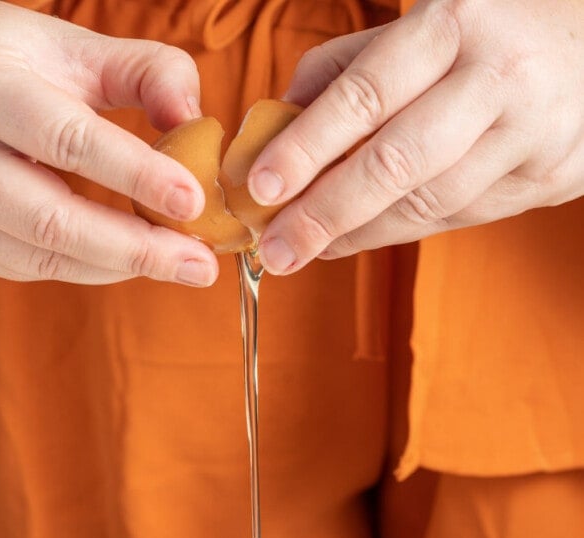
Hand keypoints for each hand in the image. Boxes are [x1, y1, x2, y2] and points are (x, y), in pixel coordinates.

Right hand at [0, 0, 218, 285]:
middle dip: (135, 249)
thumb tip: (197, 122)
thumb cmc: (2, 59)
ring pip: (39, 256)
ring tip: (175, 264)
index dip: (134, 175)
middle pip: (51, 220)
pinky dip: (85, 268)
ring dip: (117, 267)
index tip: (192, 201)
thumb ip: (143, 71)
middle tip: (200, 265)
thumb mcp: (68, 45)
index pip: (67, 139)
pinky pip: (25, 267)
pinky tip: (125, 260)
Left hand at [248, 0, 583, 273]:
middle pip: (394, 163)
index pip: (366, 94)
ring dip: (358, 233)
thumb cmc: (499, 31)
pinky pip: (459, 217)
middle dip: (325, 213)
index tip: (260, 188)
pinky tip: (360, 236)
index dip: (307, 147)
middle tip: (277, 247)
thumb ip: (353, 64)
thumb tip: (280, 118)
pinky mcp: (545, 179)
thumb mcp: (430, 22)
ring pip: (427, 203)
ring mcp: (527, 136)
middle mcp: (495, 80)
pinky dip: (402, 231)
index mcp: (455, 24)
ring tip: (309, 248)